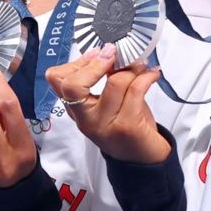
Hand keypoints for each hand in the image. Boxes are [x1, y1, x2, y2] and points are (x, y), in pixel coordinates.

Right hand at [46, 46, 169, 164]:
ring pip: (114, 83)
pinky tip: (152, 74)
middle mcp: (85, 119)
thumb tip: (110, 51)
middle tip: (114, 55)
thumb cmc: (126, 125)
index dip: (76, 62)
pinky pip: (136, 90)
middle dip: (96, 63)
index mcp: (76, 110)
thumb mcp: (108, 102)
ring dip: (131, 67)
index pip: (57, 81)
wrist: (143, 159)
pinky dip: (147, 76)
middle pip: (73, 85)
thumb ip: (103, 79)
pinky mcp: (127, 127)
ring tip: (141, 66)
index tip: (97, 55)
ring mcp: (105, 124)